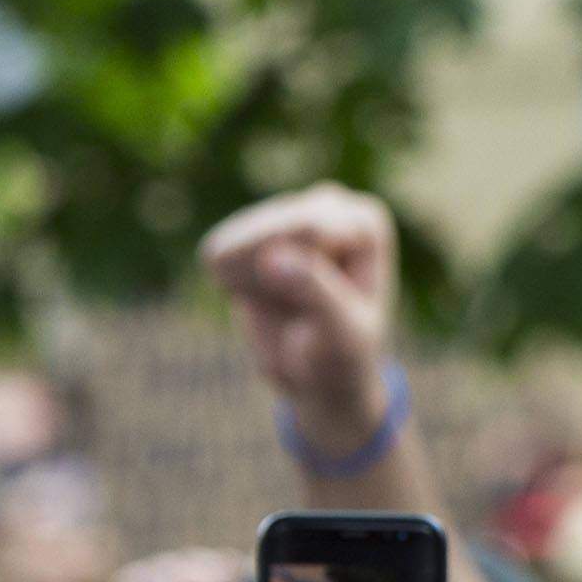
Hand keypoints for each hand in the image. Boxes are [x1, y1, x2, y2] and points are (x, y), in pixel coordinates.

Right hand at [200, 186, 400, 448]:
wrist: (319, 376)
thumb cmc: (342, 354)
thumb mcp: (339, 333)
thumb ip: (313, 291)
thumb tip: (270, 257)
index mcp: (363, 221)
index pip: (309, 229)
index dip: (298, 282)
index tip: (319, 314)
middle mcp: (326, 206)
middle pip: (268, 233)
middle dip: (271, 283)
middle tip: (300, 314)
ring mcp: (286, 214)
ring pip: (237, 243)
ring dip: (250, 286)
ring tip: (285, 306)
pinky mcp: (249, 231)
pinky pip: (218, 253)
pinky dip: (231, 285)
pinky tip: (261, 298)